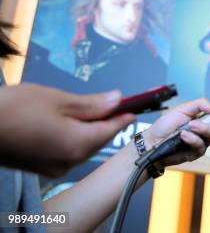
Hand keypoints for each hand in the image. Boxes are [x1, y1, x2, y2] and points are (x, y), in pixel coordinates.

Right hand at [0, 83, 133, 176]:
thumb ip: (91, 103)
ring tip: (93, 108)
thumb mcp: (57, 99)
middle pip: (100, 139)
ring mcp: (56, 167)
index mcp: (78, 144)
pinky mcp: (43, 167)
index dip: (125, 115)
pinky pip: (70, 151)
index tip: (137, 104)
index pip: (112, 129)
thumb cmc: (14, 110)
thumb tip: (117, 99)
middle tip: (117, 102)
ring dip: (92, 128)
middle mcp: (71, 161)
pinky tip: (71, 122)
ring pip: (85, 146)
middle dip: (109, 121)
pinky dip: (76, 137)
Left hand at [142, 98, 209, 167]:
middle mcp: (208, 131)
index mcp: (207, 118)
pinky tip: (184, 135)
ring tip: (191, 125)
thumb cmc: (167, 124)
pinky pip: (200, 146)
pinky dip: (193, 139)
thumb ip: (201, 105)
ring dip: (204, 128)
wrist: (152, 141)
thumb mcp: (183, 108)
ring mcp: (203, 142)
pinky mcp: (196, 153)